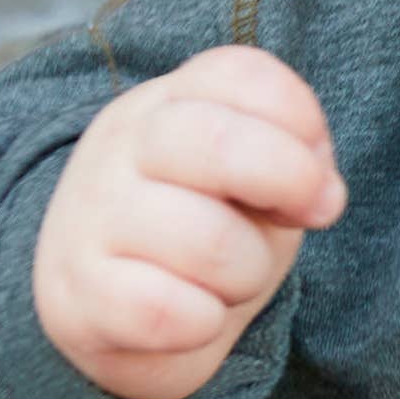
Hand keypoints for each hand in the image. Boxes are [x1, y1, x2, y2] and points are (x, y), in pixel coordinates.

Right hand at [32, 47, 345, 398]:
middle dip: (289, 183)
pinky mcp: (78, 296)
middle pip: (218, 143)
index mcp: (170, 100)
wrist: (111, 310)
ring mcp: (92, 218)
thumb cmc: (203, 227)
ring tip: (232, 279)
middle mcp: (121, 145)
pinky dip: (204, 324)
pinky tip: (195, 318)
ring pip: (209, 243)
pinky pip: (166, 313)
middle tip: (307, 217)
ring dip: (249, 274)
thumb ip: (294, 160)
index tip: (316, 171)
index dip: (302, 122)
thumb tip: (321, 194)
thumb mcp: (256, 178)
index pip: (242, 74)